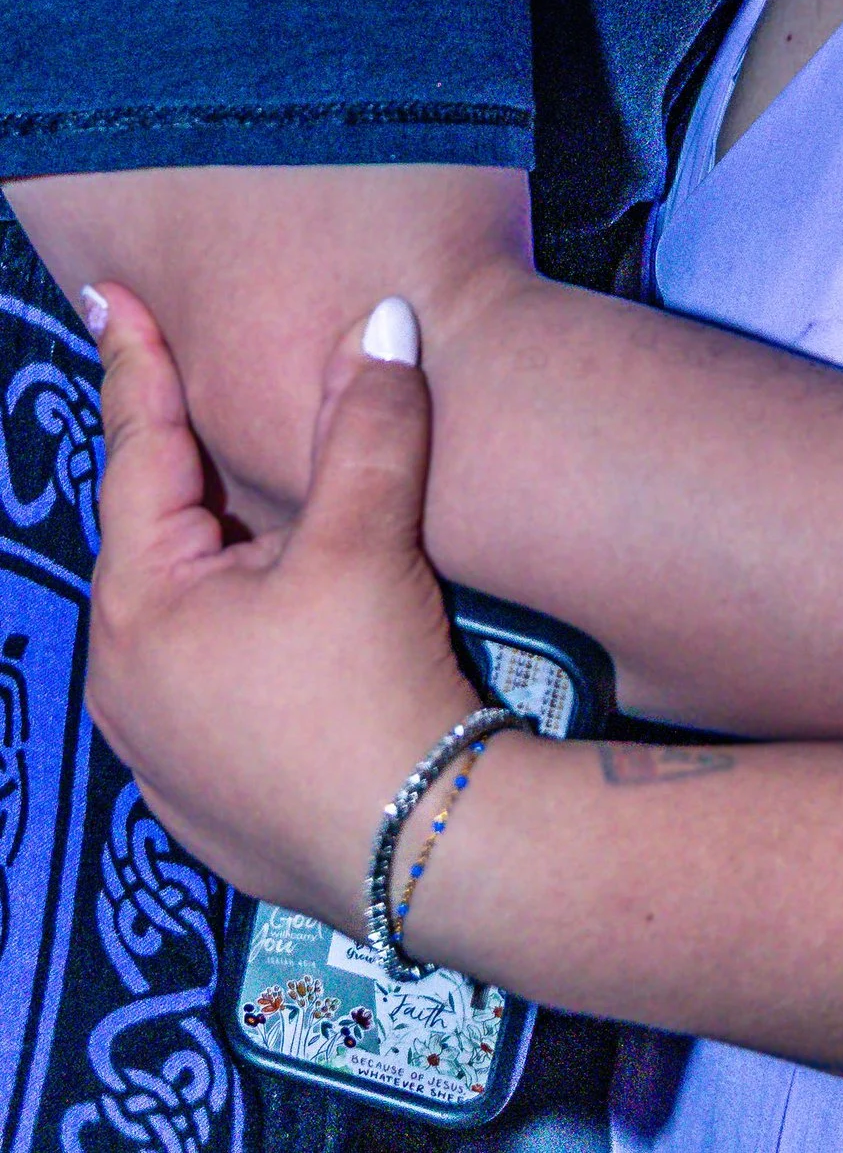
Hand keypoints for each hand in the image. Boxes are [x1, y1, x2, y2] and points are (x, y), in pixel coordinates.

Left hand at [86, 284, 474, 927]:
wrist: (418, 858)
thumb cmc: (368, 692)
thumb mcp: (365, 541)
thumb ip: (368, 422)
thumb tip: (382, 319)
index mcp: (142, 608)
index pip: (140, 454)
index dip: (138, 365)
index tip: (112, 296)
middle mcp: (126, 683)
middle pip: (155, 537)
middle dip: (185, 465)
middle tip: (199, 384)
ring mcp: (160, 751)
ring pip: (182, 614)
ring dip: (217, 556)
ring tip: (256, 506)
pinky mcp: (205, 799)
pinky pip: (206, 682)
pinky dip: (235, 632)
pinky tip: (282, 624)